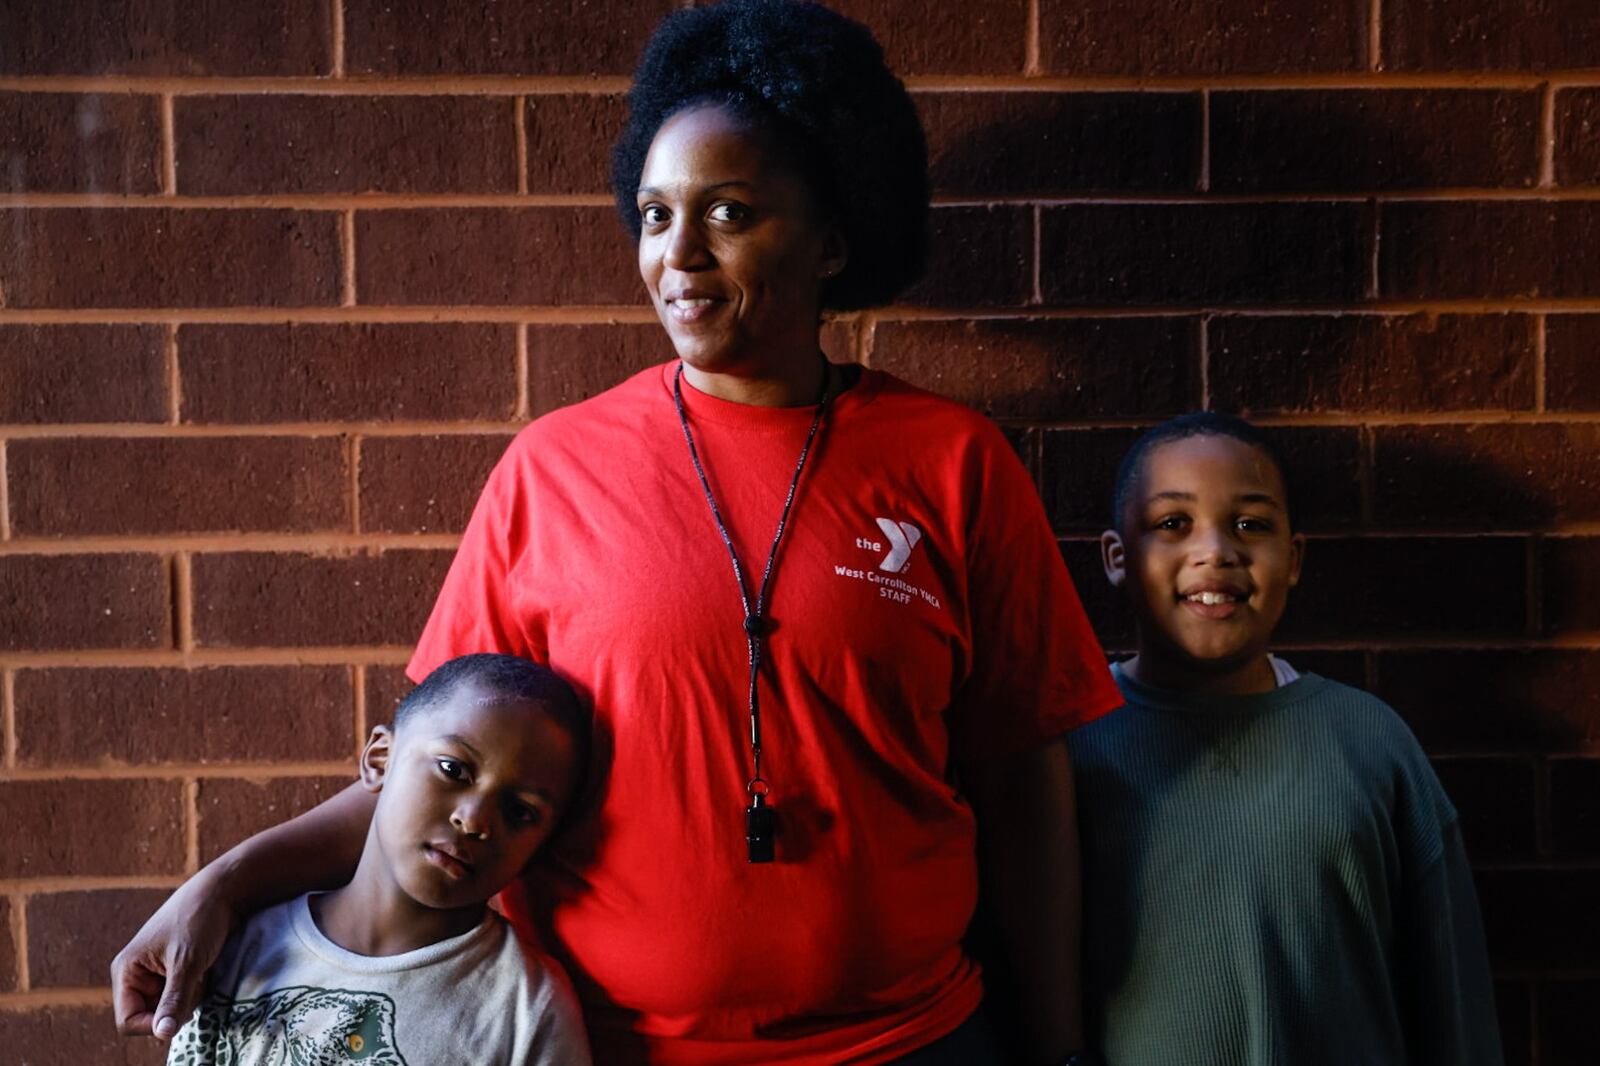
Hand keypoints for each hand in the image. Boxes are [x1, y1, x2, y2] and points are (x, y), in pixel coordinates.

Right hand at [111, 872, 234, 1038]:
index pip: (127, 1021)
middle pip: (150, 1017)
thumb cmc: (200, 920)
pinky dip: (195, 989)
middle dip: (176, 1007)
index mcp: (126, 971)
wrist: (223, 892)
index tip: (181, 1012)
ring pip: (169, 1009)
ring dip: (189, 998)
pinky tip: (203, 969)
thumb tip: (162, 1034)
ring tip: (199, 970)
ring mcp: (155, 974)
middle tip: (194, 981)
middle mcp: (136, 975)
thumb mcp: (188, 962)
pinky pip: (181, 997)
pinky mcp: (173, 972)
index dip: (153, 1025)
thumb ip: (174, 1000)